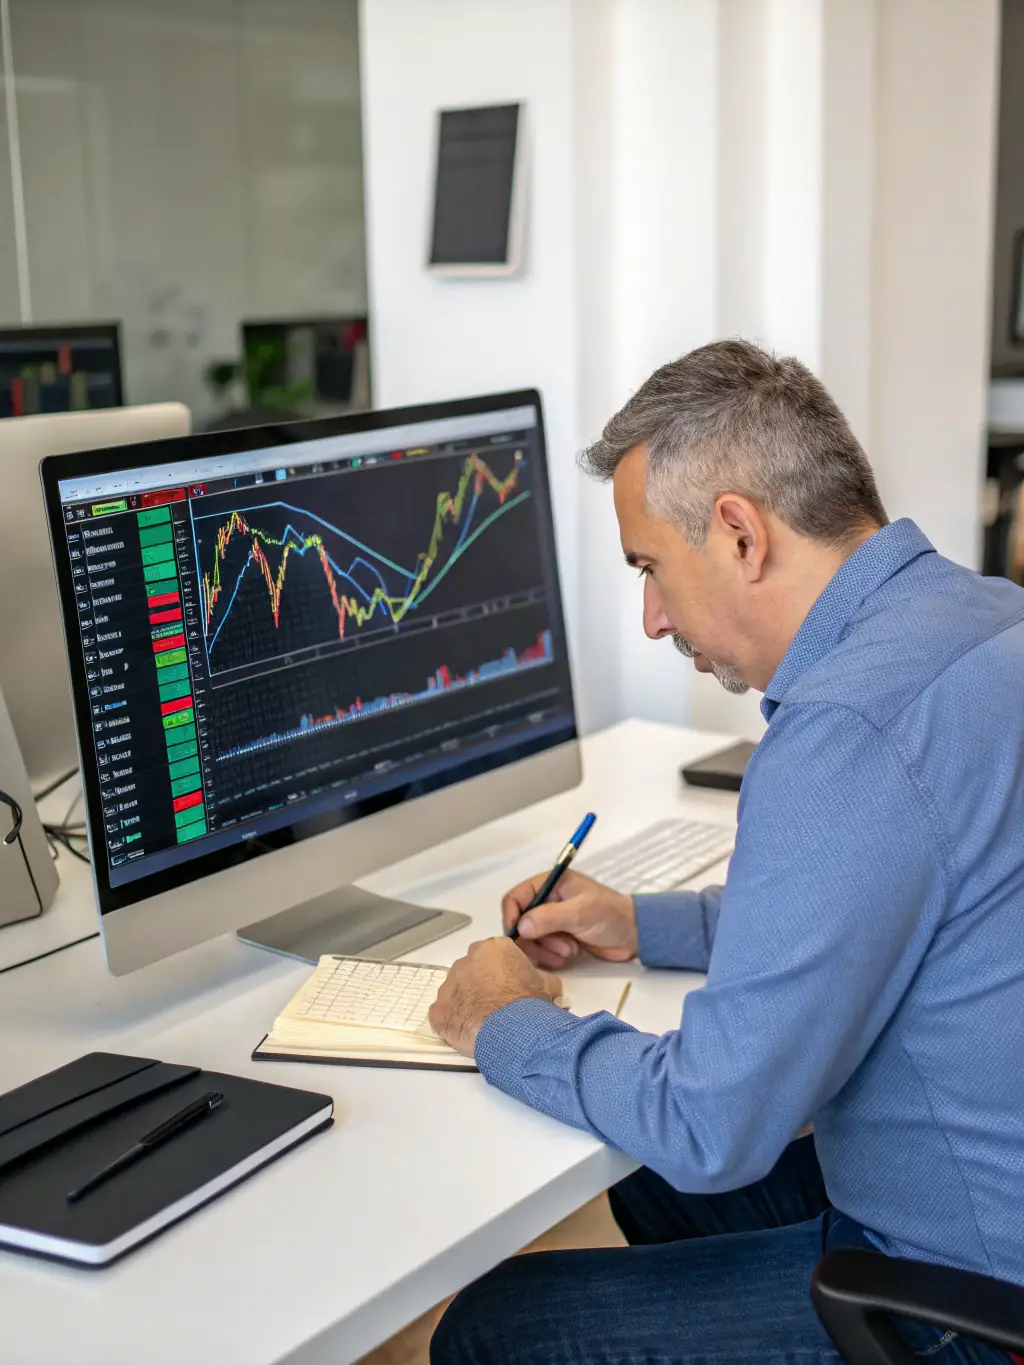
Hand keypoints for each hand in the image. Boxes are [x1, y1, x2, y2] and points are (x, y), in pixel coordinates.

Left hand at [428, 938, 562, 1057]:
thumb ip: (542, 979)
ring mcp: (449, 985)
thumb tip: (548, 985)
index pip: (495, 957)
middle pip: (472, 971)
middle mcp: (466, 960)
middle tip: (497, 1005)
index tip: (511, 989)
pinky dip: (454, 1022)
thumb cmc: (529, 1004)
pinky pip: (444, 1014)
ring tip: (484, 1021)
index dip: (504, 975)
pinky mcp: (438, 1010)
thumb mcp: (548, 985)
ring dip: (466, 1003)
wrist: (511, 1030)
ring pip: (456, 992)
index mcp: (493, 948)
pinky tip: (469, 1031)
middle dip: (482, 986)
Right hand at [501, 868, 637, 969]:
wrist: (634, 935)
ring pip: (529, 939)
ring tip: (568, 952)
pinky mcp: (556, 938)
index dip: (511, 916)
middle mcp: (546, 901)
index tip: (517, 935)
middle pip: (519, 922)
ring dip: (544, 950)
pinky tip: (567, 956)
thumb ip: (549, 917)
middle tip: (559, 948)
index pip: (516, 897)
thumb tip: (520, 927)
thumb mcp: (580, 912)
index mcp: (550, 884)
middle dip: (535, 939)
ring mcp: (551, 921)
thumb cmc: (610, 915)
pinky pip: (540, 950)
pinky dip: (550, 956)